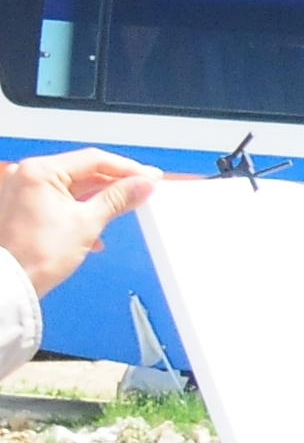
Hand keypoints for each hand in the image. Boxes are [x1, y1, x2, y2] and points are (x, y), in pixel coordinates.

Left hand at [0, 149, 160, 295]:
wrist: (11, 282)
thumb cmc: (36, 255)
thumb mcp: (87, 223)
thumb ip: (117, 199)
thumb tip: (141, 185)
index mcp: (39, 171)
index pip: (93, 160)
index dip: (127, 169)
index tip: (150, 177)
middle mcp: (26, 174)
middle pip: (82, 171)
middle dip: (114, 184)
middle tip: (142, 190)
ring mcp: (22, 189)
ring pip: (72, 187)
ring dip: (99, 198)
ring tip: (123, 209)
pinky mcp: (23, 206)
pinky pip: (59, 199)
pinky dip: (79, 209)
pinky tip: (94, 227)